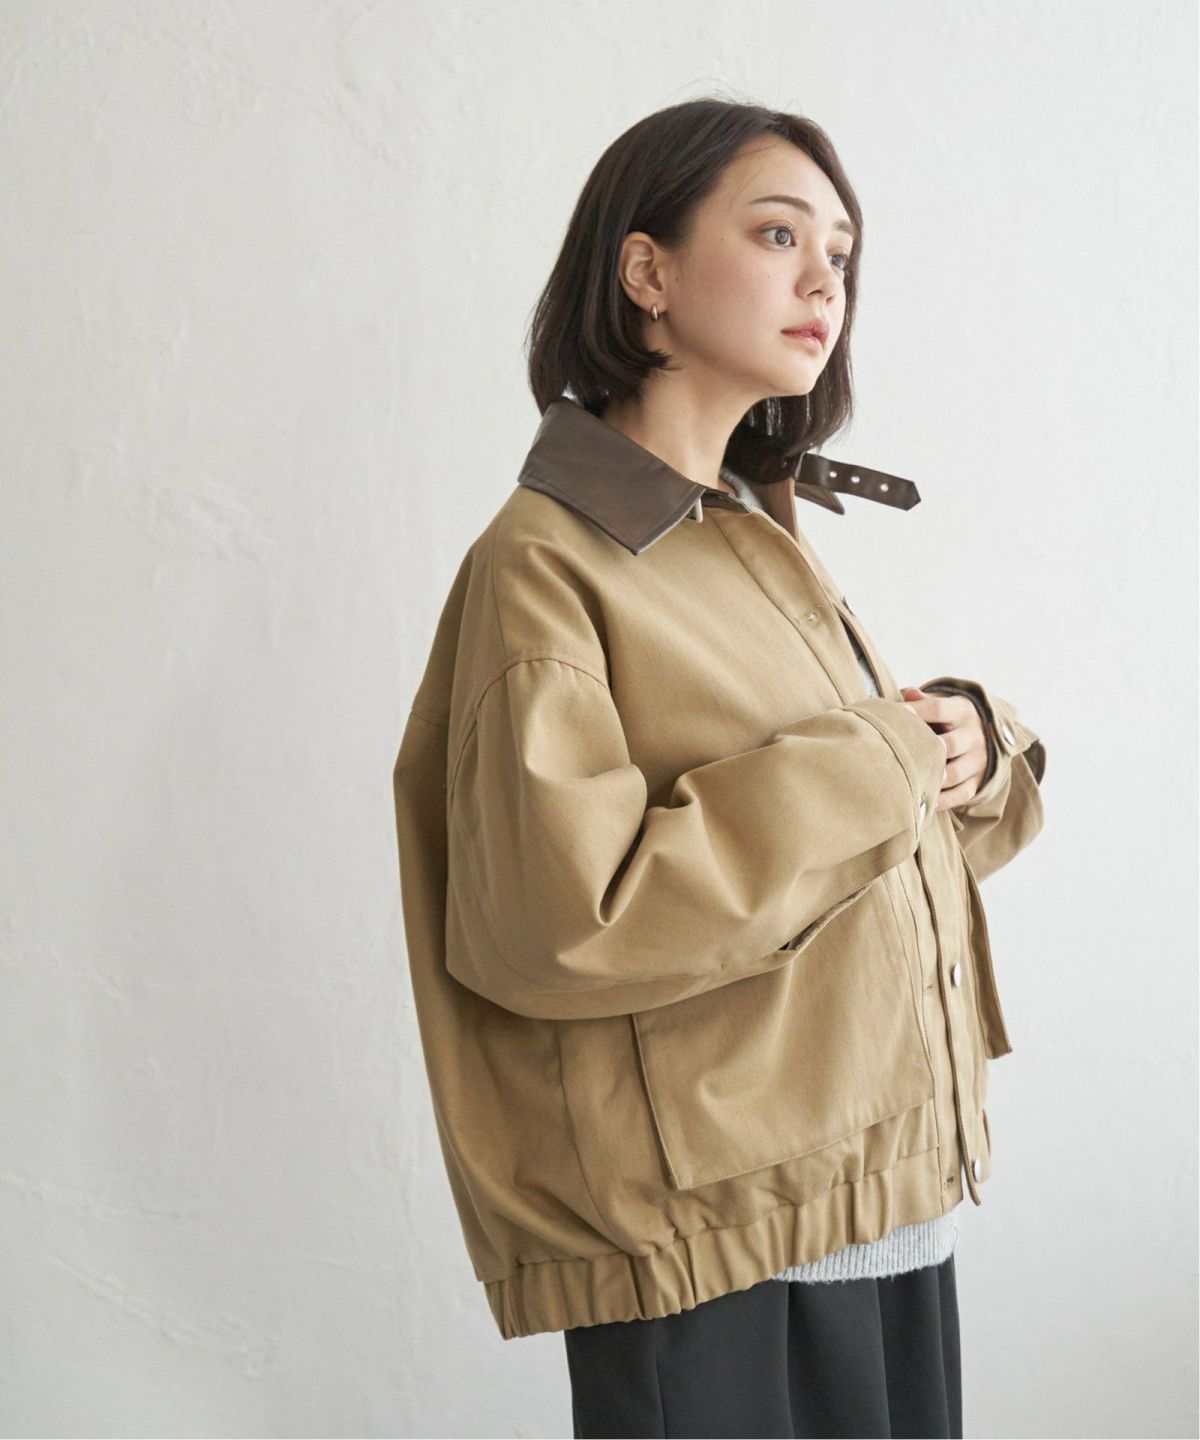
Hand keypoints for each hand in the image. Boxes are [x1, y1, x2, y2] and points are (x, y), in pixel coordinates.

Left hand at [899, 685, 987, 810]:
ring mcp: (978, 760)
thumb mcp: (943, 703)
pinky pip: (962, 794)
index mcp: (962, 711)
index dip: (914, 713)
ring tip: (909, 783)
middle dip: (925, 751)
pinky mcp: (979, 781)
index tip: (892, 717)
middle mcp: (974, 736)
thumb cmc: (950, 718)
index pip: (938, 709)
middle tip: (899, 756)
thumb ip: (924, 701)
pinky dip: (944, 800)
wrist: (987, 734)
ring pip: (955, 774)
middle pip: (949, 745)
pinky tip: (925, 802)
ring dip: (932, 779)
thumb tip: (909, 694)